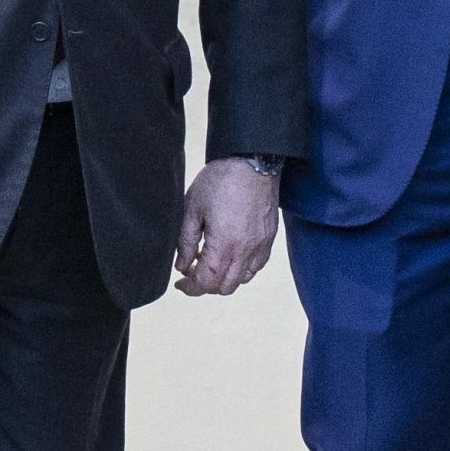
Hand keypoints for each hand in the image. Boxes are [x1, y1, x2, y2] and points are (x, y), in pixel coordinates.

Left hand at [175, 157, 279, 296]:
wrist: (252, 162)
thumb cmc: (220, 181)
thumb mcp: (193, 209)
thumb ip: (186, 242)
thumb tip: (181, 266)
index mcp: (224, 245)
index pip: (206, 282)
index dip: (190, 288)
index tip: (180, 284)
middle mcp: (246, 250)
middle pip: (224, 287)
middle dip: (205, 285)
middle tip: (192, 271)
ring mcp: (261, 246)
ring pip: (242, 280)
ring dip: (224, 278)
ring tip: (210, 261)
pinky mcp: (269, 238)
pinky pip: (256, 266)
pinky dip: (242, 269)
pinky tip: (230, 254)